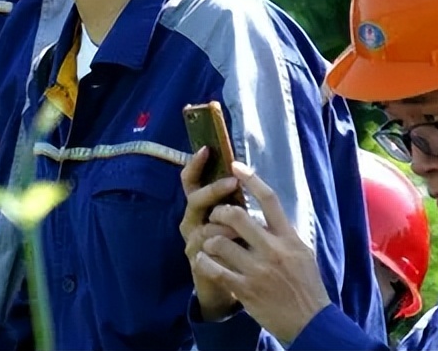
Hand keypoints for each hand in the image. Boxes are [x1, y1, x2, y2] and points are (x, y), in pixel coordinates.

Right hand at [178, 146, 241, 320]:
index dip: (195, 165)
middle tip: (232, 183)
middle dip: (213, 189)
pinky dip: (222, 248)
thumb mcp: (241, 222)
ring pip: (203, 225)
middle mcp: (192, 221)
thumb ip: (239, 201)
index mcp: (201, 207)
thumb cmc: (237, 250)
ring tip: (242, 227)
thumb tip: (247, 170)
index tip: (207, 149)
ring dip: (223, 223)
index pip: (191, 181)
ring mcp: (192, 241)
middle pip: (195, 198)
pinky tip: (237, 249)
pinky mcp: (197, 262)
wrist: (228, 288)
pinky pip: (205, 251)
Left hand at [193, 163, 329, 344]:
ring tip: (210, 244)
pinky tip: (204, 261)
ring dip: (208, 240)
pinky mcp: (245, 290)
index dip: (251, 179)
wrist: (312, 324)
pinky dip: (204, 262)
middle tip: (216, 216)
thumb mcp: (303, 254)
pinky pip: (214, 268)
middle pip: (236, 216)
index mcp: (290, 239)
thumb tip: (267, 209)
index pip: (270, 200)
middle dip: (219, 212)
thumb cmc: (306, 286)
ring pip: (219, 242)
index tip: (236, 165)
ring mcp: (258, 271)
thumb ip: (284, 232)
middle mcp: (274, 251)